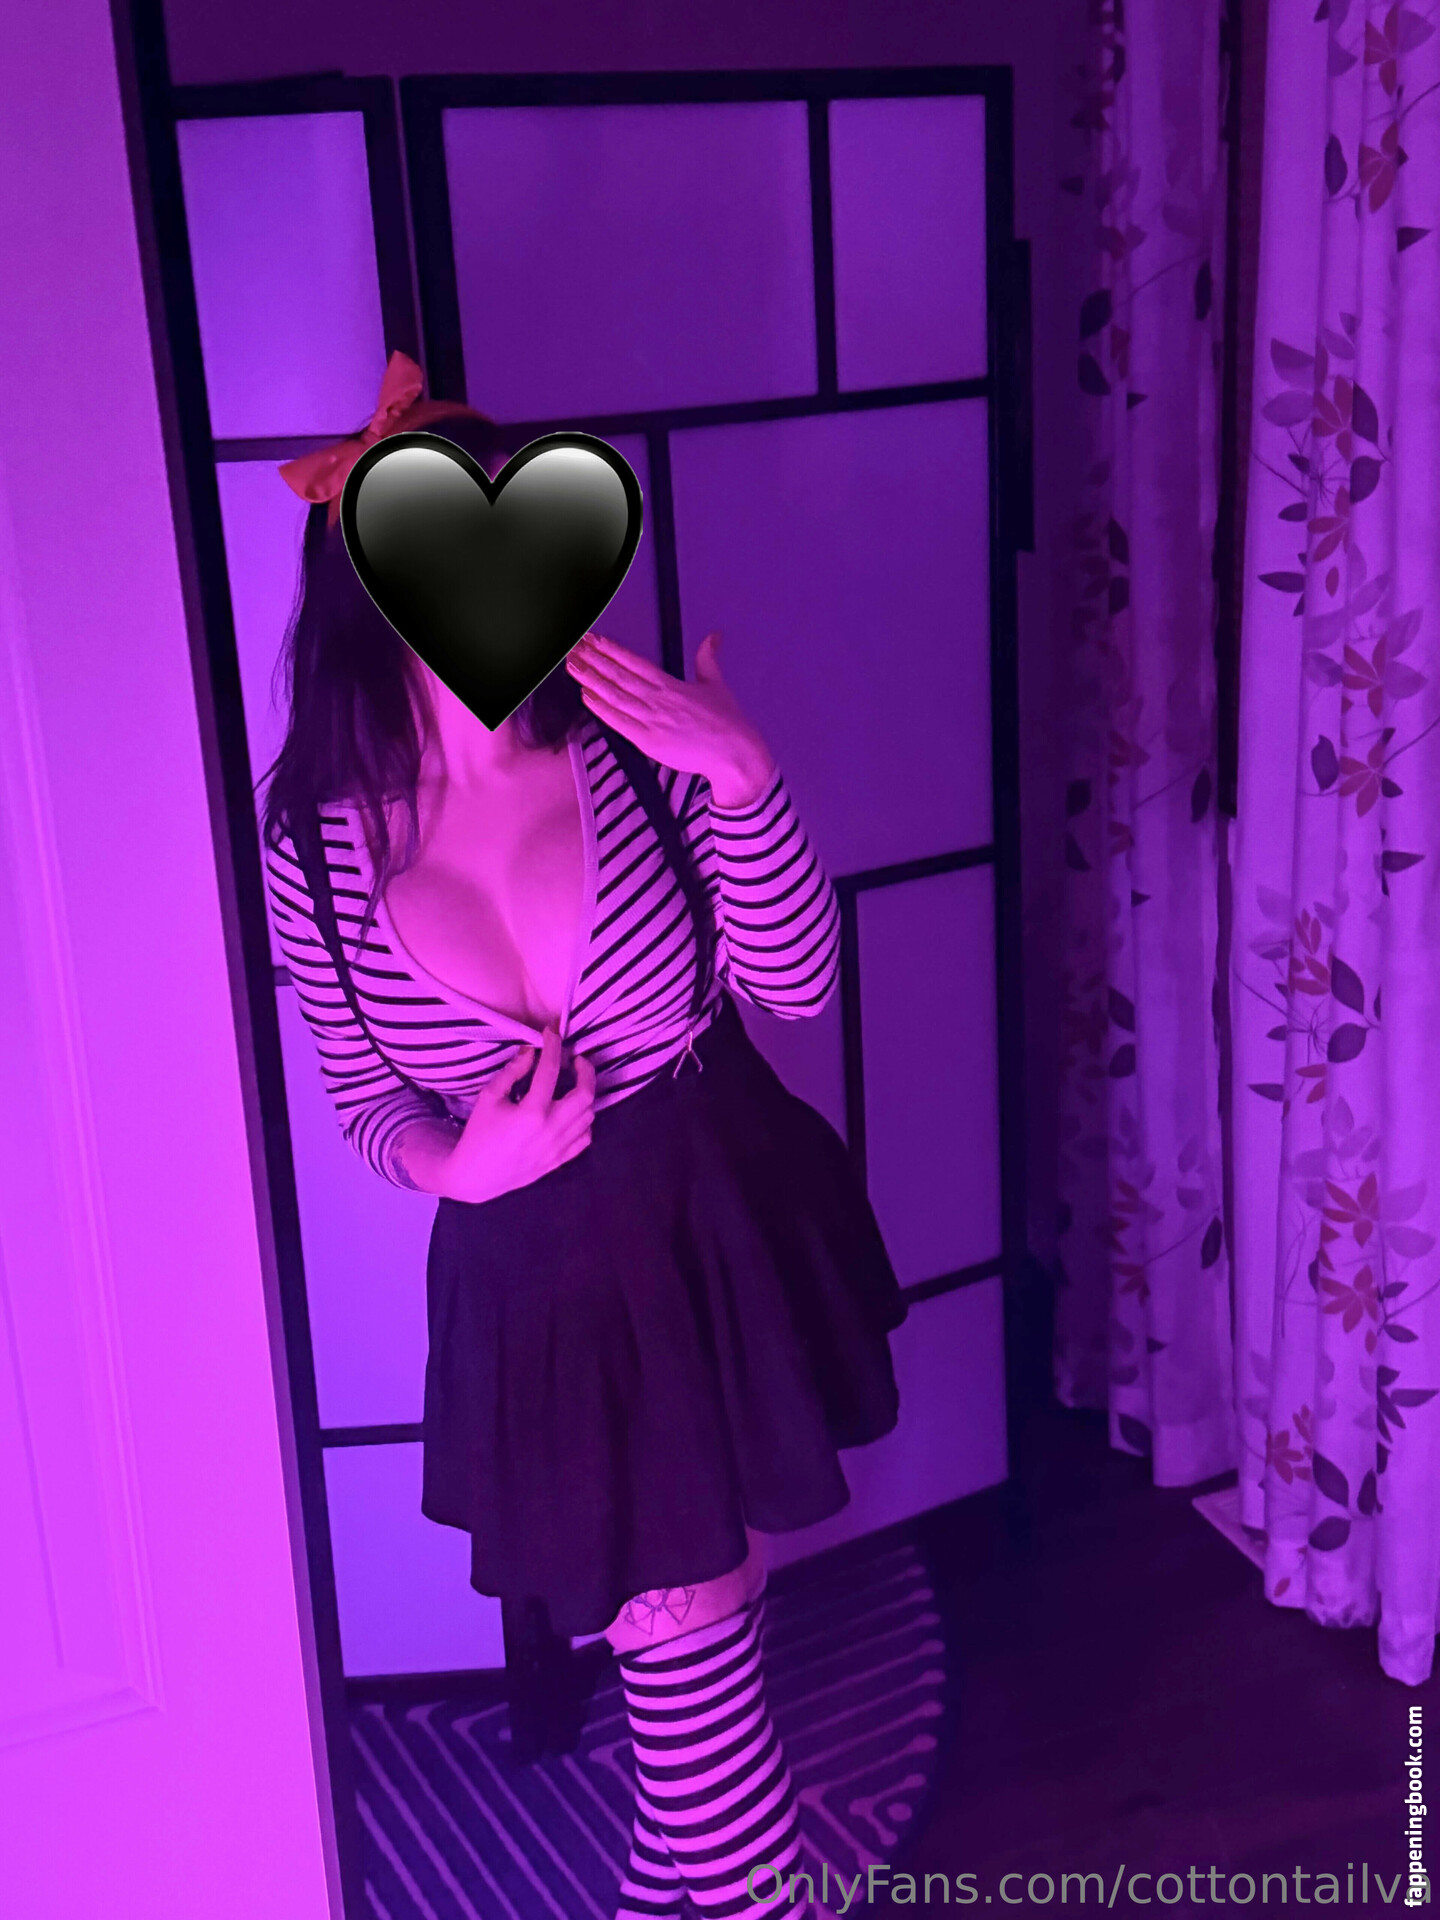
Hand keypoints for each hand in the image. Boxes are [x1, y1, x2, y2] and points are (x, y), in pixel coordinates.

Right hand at [433, 1027, 596, 1203]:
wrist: (476, 1176)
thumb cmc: (479, 1134)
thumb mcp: (489, 1098)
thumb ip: (512, 1072)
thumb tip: (531, 1050)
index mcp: (531, 1112)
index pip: (551, 1071)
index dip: (553, 1046)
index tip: (553, 1033)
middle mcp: (551, 1129)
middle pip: (585, 1094)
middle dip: (586, 1071)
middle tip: (576, 1060)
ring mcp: (559, 1147)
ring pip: (589, 1115)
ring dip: (585, 1094)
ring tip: (573, 1083)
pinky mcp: (560, 1160)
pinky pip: (585, 1137)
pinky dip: (584, 1121)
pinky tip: (572, 1112)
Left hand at [565, 629, 776, 807]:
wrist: (734, 753)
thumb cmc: (727, 721)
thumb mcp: (716, 685)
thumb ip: (707, 659)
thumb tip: (714, 635)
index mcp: (671, 684)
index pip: (634, 662)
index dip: (611, 650)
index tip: (593, 639)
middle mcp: (658, 699)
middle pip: (619, 675)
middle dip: (593, 660)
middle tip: (571, 646)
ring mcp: (652, 720)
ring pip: (615, 695)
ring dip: (591, 679)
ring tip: (571, 665)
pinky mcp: (649, 742)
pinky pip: (619, 722)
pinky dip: (602, 708)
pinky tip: (586, 695)